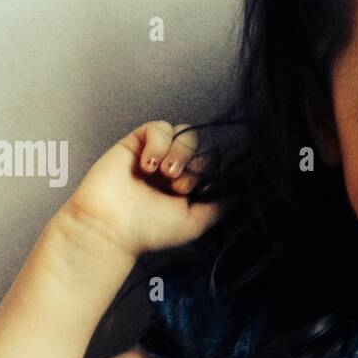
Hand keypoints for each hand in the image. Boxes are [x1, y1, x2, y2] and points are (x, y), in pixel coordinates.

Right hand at [62, 120, 225, 259]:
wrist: (110, 227)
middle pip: (202, 145)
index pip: (213, 162)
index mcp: (189, 186)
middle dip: (195, 164)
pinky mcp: (135, 142)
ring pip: (185, 132)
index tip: (193, 192)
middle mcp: (174, 168)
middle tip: (178, 186)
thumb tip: (246, 194)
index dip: (209, 172)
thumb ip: (220, 206)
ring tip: (163, 174)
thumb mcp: (195, 222)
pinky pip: (159, 127)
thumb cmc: (149, 230)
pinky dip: (159, 143)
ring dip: (179, 152)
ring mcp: (156, 154)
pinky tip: (147, 164)